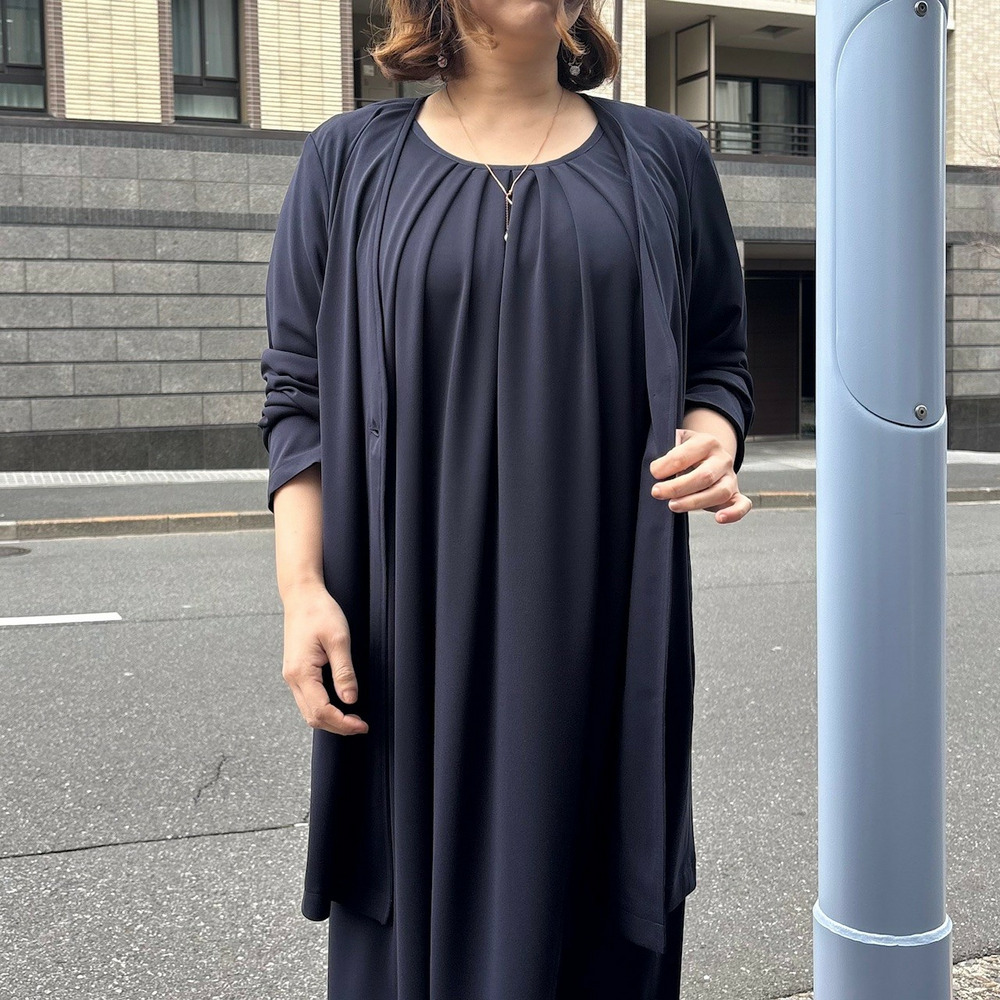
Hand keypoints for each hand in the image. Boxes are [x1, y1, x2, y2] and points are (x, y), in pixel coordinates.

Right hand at [281, 585, 368, 735]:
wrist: (301, 596)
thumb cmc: (320, 612)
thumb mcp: (339, 639)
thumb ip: (344, 672)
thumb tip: (350, 700)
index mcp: (301, 672)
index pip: (321, 711)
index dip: (342, 723)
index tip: (362, 726)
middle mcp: (292, 678)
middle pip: (312, 717)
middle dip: (337, 726)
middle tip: (361, 726)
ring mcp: (292, 675)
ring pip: (308, 710)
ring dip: (330, 719)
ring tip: (352, 719)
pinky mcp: (296, 671)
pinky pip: (307, 699)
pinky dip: (323, 708)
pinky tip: (339, 705)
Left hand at [649, 427, 752, 523]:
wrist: (707, 455)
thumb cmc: (686, 451)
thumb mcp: (677, 441)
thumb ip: (668, 448)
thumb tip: (657, 467)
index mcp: (707, 442)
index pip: (685, 456)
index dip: (666, 466)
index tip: (653, 472)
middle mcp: (722, 459)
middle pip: (704, 476)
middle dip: (677, 487)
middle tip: (657, 492)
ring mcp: (731, 477)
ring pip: (719, 492)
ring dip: (694, 502)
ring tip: (673, 505)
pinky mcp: (735, 494)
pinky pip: (742, 505)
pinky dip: (734, 513)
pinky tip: (719, 518)